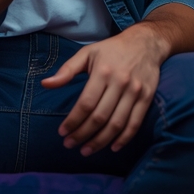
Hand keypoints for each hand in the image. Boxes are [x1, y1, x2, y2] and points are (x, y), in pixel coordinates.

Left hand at [40, 24, 165, 155]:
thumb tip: (46, 84)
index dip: (73, 121)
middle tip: (70, 144)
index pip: (85, 104)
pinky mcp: (147, 97)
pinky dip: (124, 138)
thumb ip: (67, 70)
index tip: (62, 132)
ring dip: (100, 141)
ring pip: (116, 123)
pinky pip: (135, 123)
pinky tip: (113, 147)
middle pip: (99, 117)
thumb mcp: (87, 53)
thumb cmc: (112, 49)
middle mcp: (120, 82)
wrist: (146, 42)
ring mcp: (135, 91)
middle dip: (82, 134)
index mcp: (103, 71)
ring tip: (86, 150)